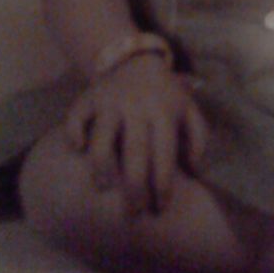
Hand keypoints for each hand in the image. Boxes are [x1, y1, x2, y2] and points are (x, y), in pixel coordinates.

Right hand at [64, 55, 207, 213]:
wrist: (135, 60)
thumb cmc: (165, 96)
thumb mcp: (189, 111)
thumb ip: (199, 139)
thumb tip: (195, 172)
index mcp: (164, 114)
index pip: (164, 155)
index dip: (162, 185)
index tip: (160, 208)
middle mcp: (137, 109)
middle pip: (134, 154)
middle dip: (133, 189)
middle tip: (133, 213)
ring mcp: (110, 103)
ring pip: (101, 140)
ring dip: (101, 169)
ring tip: (104, 188)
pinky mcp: (88, 98)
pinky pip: (75, 118)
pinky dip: (74, 136)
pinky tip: (79, 151)